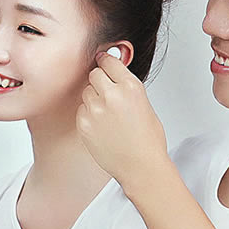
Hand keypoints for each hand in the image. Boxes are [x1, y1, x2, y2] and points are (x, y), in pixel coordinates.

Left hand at [77, 52, 169, 190]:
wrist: (140, 167)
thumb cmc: (147, 140)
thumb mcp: (145, 104)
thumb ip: (127, 87)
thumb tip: (113, 75)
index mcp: (130, 87)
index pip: (109, 61)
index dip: (106, 61)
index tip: (103, 61)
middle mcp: (112, 95)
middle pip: (94, 74)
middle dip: (100, 80)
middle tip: (107, 93)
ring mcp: (95, 110)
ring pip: (86, 92)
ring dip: (93, 98)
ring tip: (108, 115)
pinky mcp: (84, 124)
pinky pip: (81, 110)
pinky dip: (88, 114)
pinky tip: (102, 126)